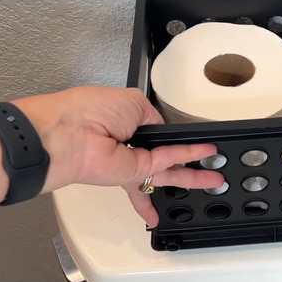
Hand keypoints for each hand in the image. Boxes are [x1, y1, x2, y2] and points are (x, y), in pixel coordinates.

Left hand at [13, 86, 223, 226]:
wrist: (66, 135)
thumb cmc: (87, 110)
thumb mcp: (131, 101)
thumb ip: (150, 116)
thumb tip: (160, 130)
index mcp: (122, 121)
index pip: (153, 132)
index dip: (172, 137)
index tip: (192, 140)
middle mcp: (126, 144)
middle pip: (164, 156)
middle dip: (188, 163)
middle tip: (210, 168)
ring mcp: (129, 162)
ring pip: (168, 169)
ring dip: (192, 175)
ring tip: (215, 179)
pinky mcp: (132, 173)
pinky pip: (164, 165)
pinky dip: (184, 164)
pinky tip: (202, 171)